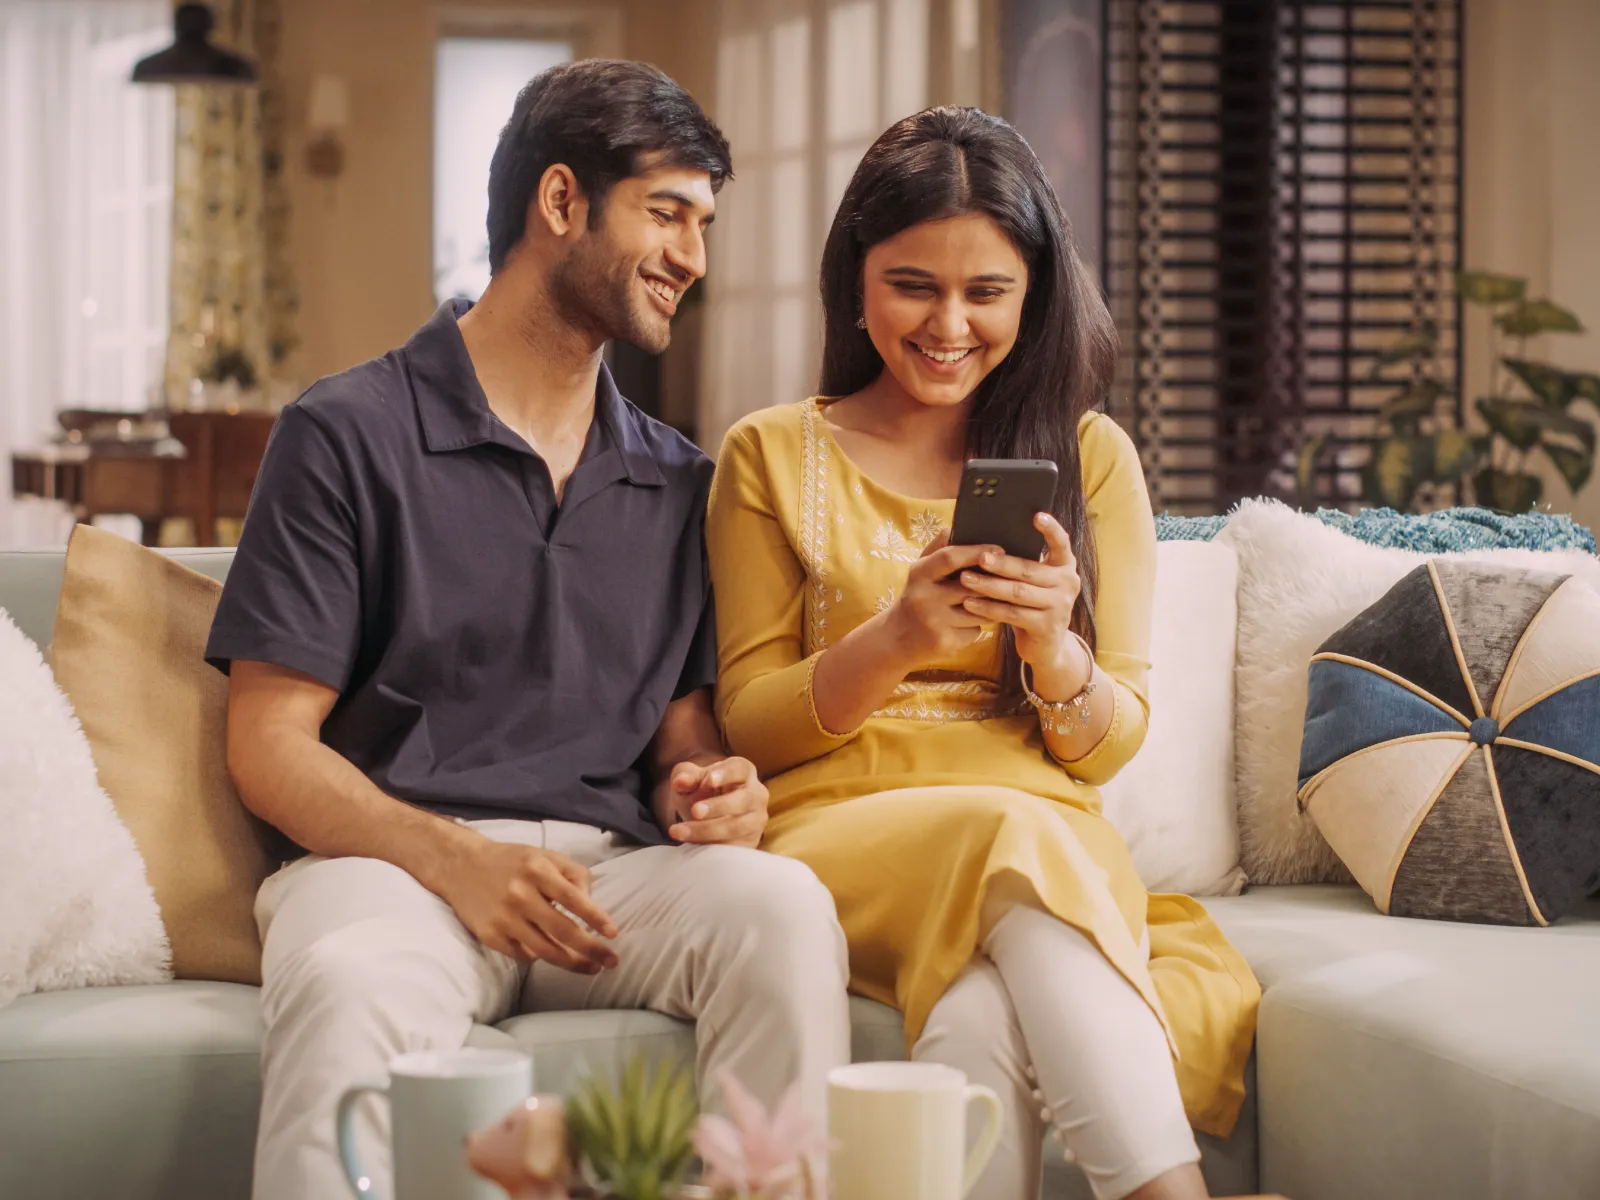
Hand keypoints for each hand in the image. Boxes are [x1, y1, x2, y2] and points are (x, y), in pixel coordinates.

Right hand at [437, 837, 619, 973]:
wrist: (461, 867)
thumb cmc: (514, 862)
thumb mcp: (546, 856)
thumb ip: (574, 875)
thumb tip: (592, 905)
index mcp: (537, 870)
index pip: (573, 898)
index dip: (596, 918)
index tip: (613, 934)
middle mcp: (519, 894)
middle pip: (562, 930)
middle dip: (591, 949)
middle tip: (610, 962)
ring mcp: (503, 918)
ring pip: (544, 950)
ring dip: (572, 962)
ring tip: (591, 968)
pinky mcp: (489, 936)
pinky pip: (523, 955)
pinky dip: (540, 957)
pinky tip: (552, 954)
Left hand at [665, 756, 768, 847]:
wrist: (708, 817)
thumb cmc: (703, 791)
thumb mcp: (691, 780)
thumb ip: (685, 777)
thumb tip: (680, 781)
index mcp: (744, 772)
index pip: (740, 768)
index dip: (726, 773)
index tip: (709, 779)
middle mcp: (756, 795)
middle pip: (745, 799)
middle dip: (719, 806)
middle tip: (695, 811)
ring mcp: (756, 820)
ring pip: (737, 826)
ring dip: (707, 830)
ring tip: (679, 831)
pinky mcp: (750, 842)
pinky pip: (733, 847)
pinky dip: (710, 846)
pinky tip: (690, 844)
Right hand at [882, 531, 993, 665]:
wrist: (897, 638)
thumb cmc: (917, 597)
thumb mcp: (921, 571)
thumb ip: (938, 548)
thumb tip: (955, 526)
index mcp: (919, 574)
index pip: (950, 557)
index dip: (977, 551)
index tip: (999, 550)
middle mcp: (924, 597)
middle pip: (971, 585)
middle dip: (993, 581)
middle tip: (1010, 577)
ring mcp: (934, 622)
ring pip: (979, 610)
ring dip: (990, 606)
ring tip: (993, 600)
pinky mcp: (945, 642)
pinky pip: (975, 630)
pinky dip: (978, 626)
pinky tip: (970, 623)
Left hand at [957, 513, 1087, 686]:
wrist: (1045, 647)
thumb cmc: (1032, 605)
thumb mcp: (1035, 582)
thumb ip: (1023, 563)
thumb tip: (986, 540)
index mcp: (1065, 566)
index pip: (1062, 543)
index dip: (1051, 529)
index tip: (1036, 515)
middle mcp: (1068, 583)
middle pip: (1029, 570)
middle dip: (1001, 563)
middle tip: (978, 557)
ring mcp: (1059, 607)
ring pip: (1017, 592)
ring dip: (988, 585)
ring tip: (965, 579)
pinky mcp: (1046, 627)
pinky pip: (1011, 614)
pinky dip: (988, 608)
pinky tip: (969, 603)